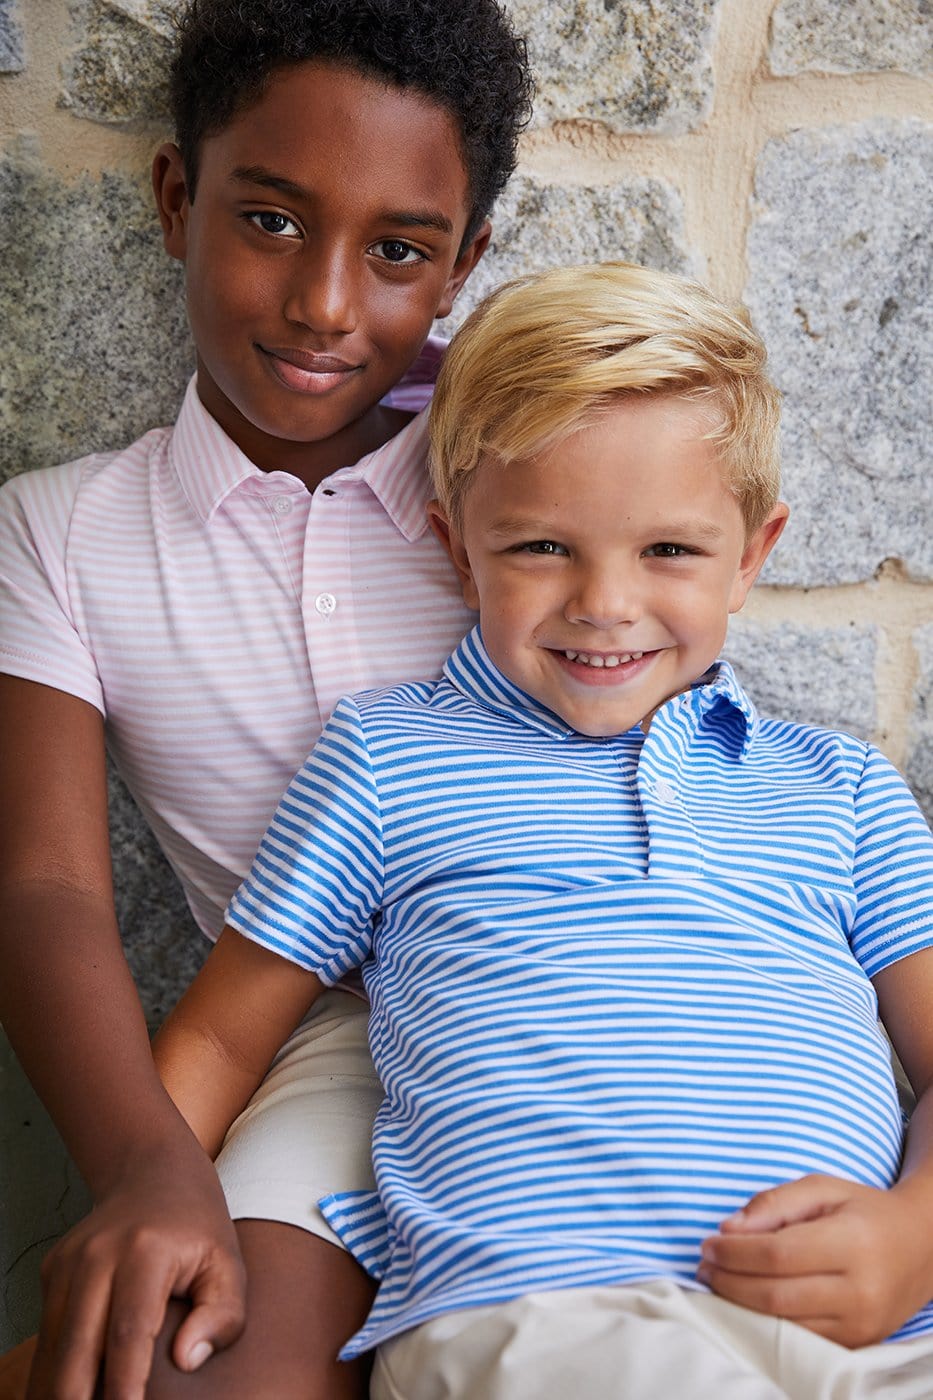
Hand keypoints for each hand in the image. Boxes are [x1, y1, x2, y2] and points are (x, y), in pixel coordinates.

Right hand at [26, 1149, 245, 1399]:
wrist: (153, 1173)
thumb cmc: (198, 1228)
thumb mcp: (229, 1264)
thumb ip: (221, 1315)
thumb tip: (186, 1360)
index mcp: (146, 1252)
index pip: (128, 1332)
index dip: (125, 1385)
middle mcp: (97, 1256)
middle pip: (77, 1350)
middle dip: (80, 1399)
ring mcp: (68, 1264)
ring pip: (53, 1349)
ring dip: (62, 1390)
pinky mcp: (52, 1273)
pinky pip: (49, 1336)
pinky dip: (55, 1372)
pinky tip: (73, 1392)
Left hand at [697, 1173, 932, 1347]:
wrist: (921, 1248)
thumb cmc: (863, 1211)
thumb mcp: (822, 1188)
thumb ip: (773, 1203)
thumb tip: (729, 1230)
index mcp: (851, 1243)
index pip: (777, 1254)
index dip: (734, 1252)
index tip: (708, 1243)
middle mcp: (859, 1291)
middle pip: (775, 1295)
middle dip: (729, 1281)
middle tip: (704, 1266)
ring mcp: (861, 1325)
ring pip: (784, 1324)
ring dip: (740, 1306)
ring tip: (717, 1282)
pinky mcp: (858, 1345)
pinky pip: (801, 1340)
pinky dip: (766, 1323)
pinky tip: (745, 1303)